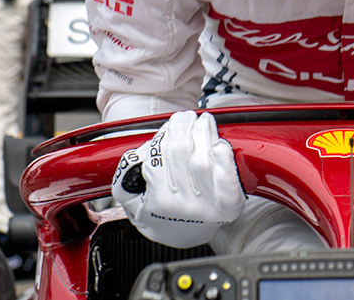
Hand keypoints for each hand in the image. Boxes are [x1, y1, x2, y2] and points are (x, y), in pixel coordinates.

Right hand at [112, 111, 245, 248]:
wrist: (184, 236)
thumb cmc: (160, 213)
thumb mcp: (132, 200)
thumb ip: (125, 178)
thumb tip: (137, 155)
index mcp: (160, 203)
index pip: (159, 159)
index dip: (165, 135)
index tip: (173, 122)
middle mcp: (184, 207)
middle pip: (182, 154)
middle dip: (184, 128)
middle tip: (187, 118)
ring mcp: (208, 207)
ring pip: (203, 160)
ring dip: (203, 134)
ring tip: (202, 123)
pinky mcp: (228, 206)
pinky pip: (228, 179)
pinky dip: (225, 159)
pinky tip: (219, 145)